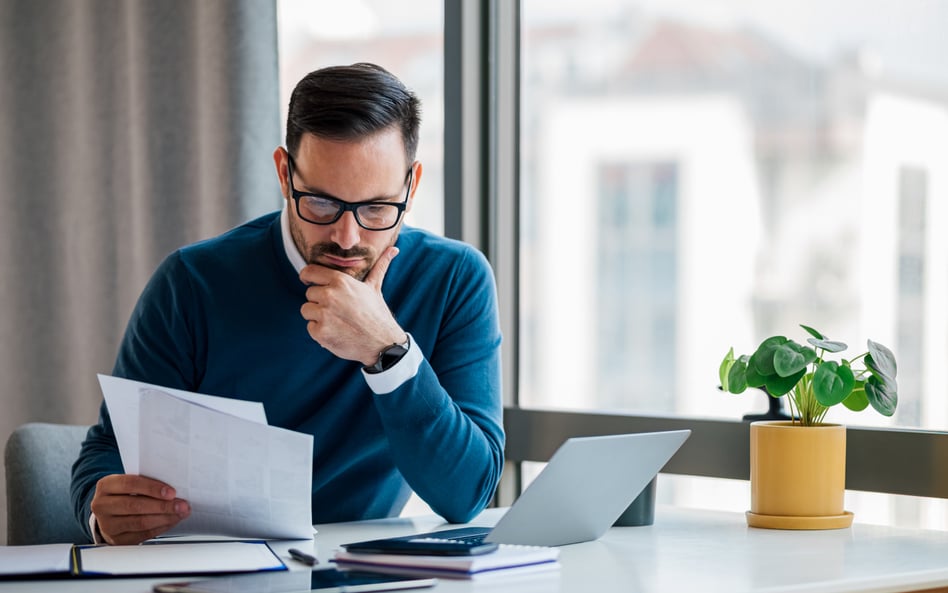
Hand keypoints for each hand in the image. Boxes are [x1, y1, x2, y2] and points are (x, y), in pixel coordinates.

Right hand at [90, 474, 190, 544]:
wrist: (108, 512)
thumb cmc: (124, 494)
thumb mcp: (129, 483)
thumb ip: (146, 483)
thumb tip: (172, 489)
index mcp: (105, 486)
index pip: (129, 484)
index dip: (152, 488)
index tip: (171, 492)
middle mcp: (102, 506)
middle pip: (135, 506)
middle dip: (163, 506)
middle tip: (182, 504)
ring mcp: (108, 525)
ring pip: (140, 522)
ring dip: (165, 518)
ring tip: (180, 513)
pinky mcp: (117, 540)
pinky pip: (143, 535)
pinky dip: (161, 528)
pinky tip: (171, 521)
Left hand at [299, 246, 406, 364]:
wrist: (382, 343)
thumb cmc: (377, 314)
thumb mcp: (375, 287)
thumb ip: (380, 266)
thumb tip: (394, 249)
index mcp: (340, 281)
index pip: (309, 272)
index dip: (307, 277)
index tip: (309, 282)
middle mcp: (330, 295)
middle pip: (309, 293)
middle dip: (319, 301)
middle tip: (337, 309)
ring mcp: (324, 314)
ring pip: (306, 310)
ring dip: (317, 316)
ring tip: (336, 320)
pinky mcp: (320, 332)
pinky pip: (310, 327)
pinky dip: (320, 331)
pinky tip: (335, 331)